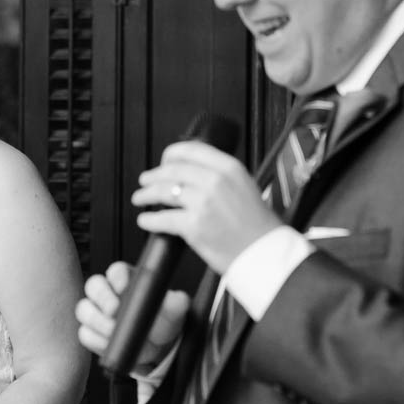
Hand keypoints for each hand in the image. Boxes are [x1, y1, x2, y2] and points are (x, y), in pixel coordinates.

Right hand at [75, 261, 189, 376]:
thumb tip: (178, 299)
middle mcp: (109, 292)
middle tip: (114, 311)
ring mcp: (97, 312)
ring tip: (113, 332)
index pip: (116, 270)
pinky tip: (108, 345)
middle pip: (93, 285)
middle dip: (102, 298)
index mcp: (127, 279)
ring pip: (84, 309)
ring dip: (97, 321)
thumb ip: (177, 302)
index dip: (117, 278)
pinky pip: (85, 334)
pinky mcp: (92, 332)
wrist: (158, 346)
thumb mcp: (175, 310)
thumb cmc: (163, 321)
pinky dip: (95, 340)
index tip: (123, 288)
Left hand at [133, 141, 281, 274]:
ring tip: (140, 198)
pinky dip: (149, 219)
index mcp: (229, 168)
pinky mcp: (194, 226)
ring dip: (146, 194)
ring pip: (163, 191)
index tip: (163, 161)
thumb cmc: (257, 225)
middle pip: (172, 170)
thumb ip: (221, 176)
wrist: (264, 252)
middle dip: (153, 175)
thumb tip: (193, 172)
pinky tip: (145, 220)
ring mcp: (203, 203)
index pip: (190, 150)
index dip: (170, 155)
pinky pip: (163, 218)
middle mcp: (215, 181)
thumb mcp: (245, 186)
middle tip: (145, 180)